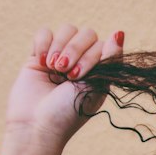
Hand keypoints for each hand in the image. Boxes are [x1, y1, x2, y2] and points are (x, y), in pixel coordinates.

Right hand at [4, 23, 125, 154]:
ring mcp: (60, 57)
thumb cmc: (69, 112)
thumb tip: (119, 33)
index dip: (91, 55)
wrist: (36, 125)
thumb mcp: (95, 87)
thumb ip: (109, 60)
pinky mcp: (38, 56)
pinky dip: (43, 43)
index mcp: (99, 71)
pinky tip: (41, 61)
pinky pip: (45, 32)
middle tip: (65, 74)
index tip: (78, 77)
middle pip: (86, 34)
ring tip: (52, 67)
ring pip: (67, 29)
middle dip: (75, 51)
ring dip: (60, 47)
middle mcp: (81, 62)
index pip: (103, 44)